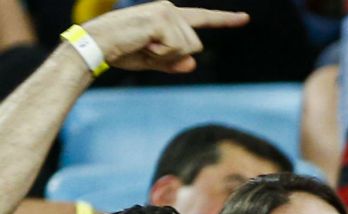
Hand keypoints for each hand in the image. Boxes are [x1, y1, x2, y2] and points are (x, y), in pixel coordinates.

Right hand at [80, 1, 247, 73]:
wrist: (95, 46)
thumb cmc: (120, 50)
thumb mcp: (152, 60)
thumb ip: (174, 62)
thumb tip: (193, 63)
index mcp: (168, 16)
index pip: (202, 18)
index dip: (225, 19)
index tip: (245, 18)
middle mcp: (170, 9)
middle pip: (195, 45)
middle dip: (174, 55)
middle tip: (146, 49)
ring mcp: (167, 12)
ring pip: (188, 48)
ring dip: (166, 55)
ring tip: (143, 45)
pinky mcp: (162, 19)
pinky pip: (177, 49)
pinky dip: (161, 54)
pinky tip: (143, 44)